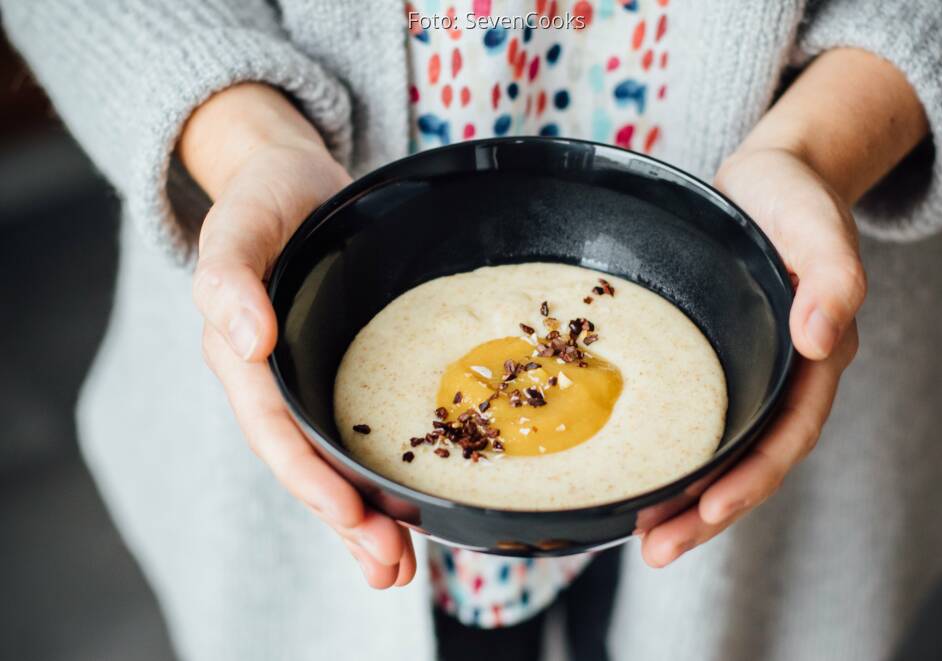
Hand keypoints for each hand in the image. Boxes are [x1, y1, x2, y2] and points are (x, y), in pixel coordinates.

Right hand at [184, 84, 415, 587]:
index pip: (276, 431)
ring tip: (401, 569)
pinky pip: (358, 437)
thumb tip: (244, 339)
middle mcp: (276, 383)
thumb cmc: (264, 200)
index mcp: (243, 358)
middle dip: (348, 523)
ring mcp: (309, 385)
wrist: (292, 183)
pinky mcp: (340, 377)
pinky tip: (409, 515)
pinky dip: (381, 479)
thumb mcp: (239, 225)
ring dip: (366, 521)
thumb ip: (229, 278)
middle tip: (392, 569)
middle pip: (309, 466)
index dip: (311, 477)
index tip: (352, 515)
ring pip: (334, 465)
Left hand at [641, 147, 863, 566]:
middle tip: (657, 551)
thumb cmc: (792, 201)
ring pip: (716, 454)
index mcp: (813, 360)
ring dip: (681, 500)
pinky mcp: (708, 365)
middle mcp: (778, 379)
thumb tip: (822, 340)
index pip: (786, 436)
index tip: (708, 509)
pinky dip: (665, 456)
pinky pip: (689, 422)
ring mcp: (742, 376)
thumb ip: (833, 277)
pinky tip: (632, 479)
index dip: (750, 478)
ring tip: (640, 539)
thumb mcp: (817, 226)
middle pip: (747, 463)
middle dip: (705, 513)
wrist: (764, 184)